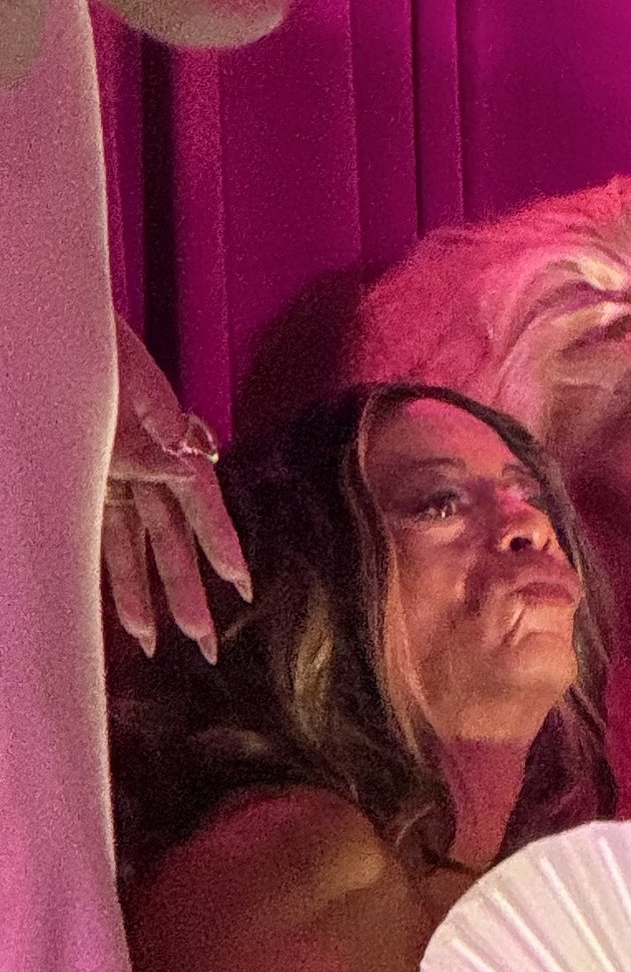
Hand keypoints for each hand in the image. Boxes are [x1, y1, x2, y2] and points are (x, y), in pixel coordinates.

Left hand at [103, 319, 247, 658]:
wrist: (47, 326)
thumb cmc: (91, 346)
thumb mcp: (125, 382)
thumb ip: (155, 428)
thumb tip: (196, 460)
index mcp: (162, 437)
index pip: (199, 501)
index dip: (220, 542)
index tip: (242, 583)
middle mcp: (144, 464)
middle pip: (172, 539)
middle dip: (190, 594)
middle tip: (209, 645)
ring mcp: (114, 475)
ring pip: (137, 548)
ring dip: (149, 596)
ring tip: (160, 645)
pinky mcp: (85, 480)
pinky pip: (101, 536)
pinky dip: (114, 573)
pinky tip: (125, 610)